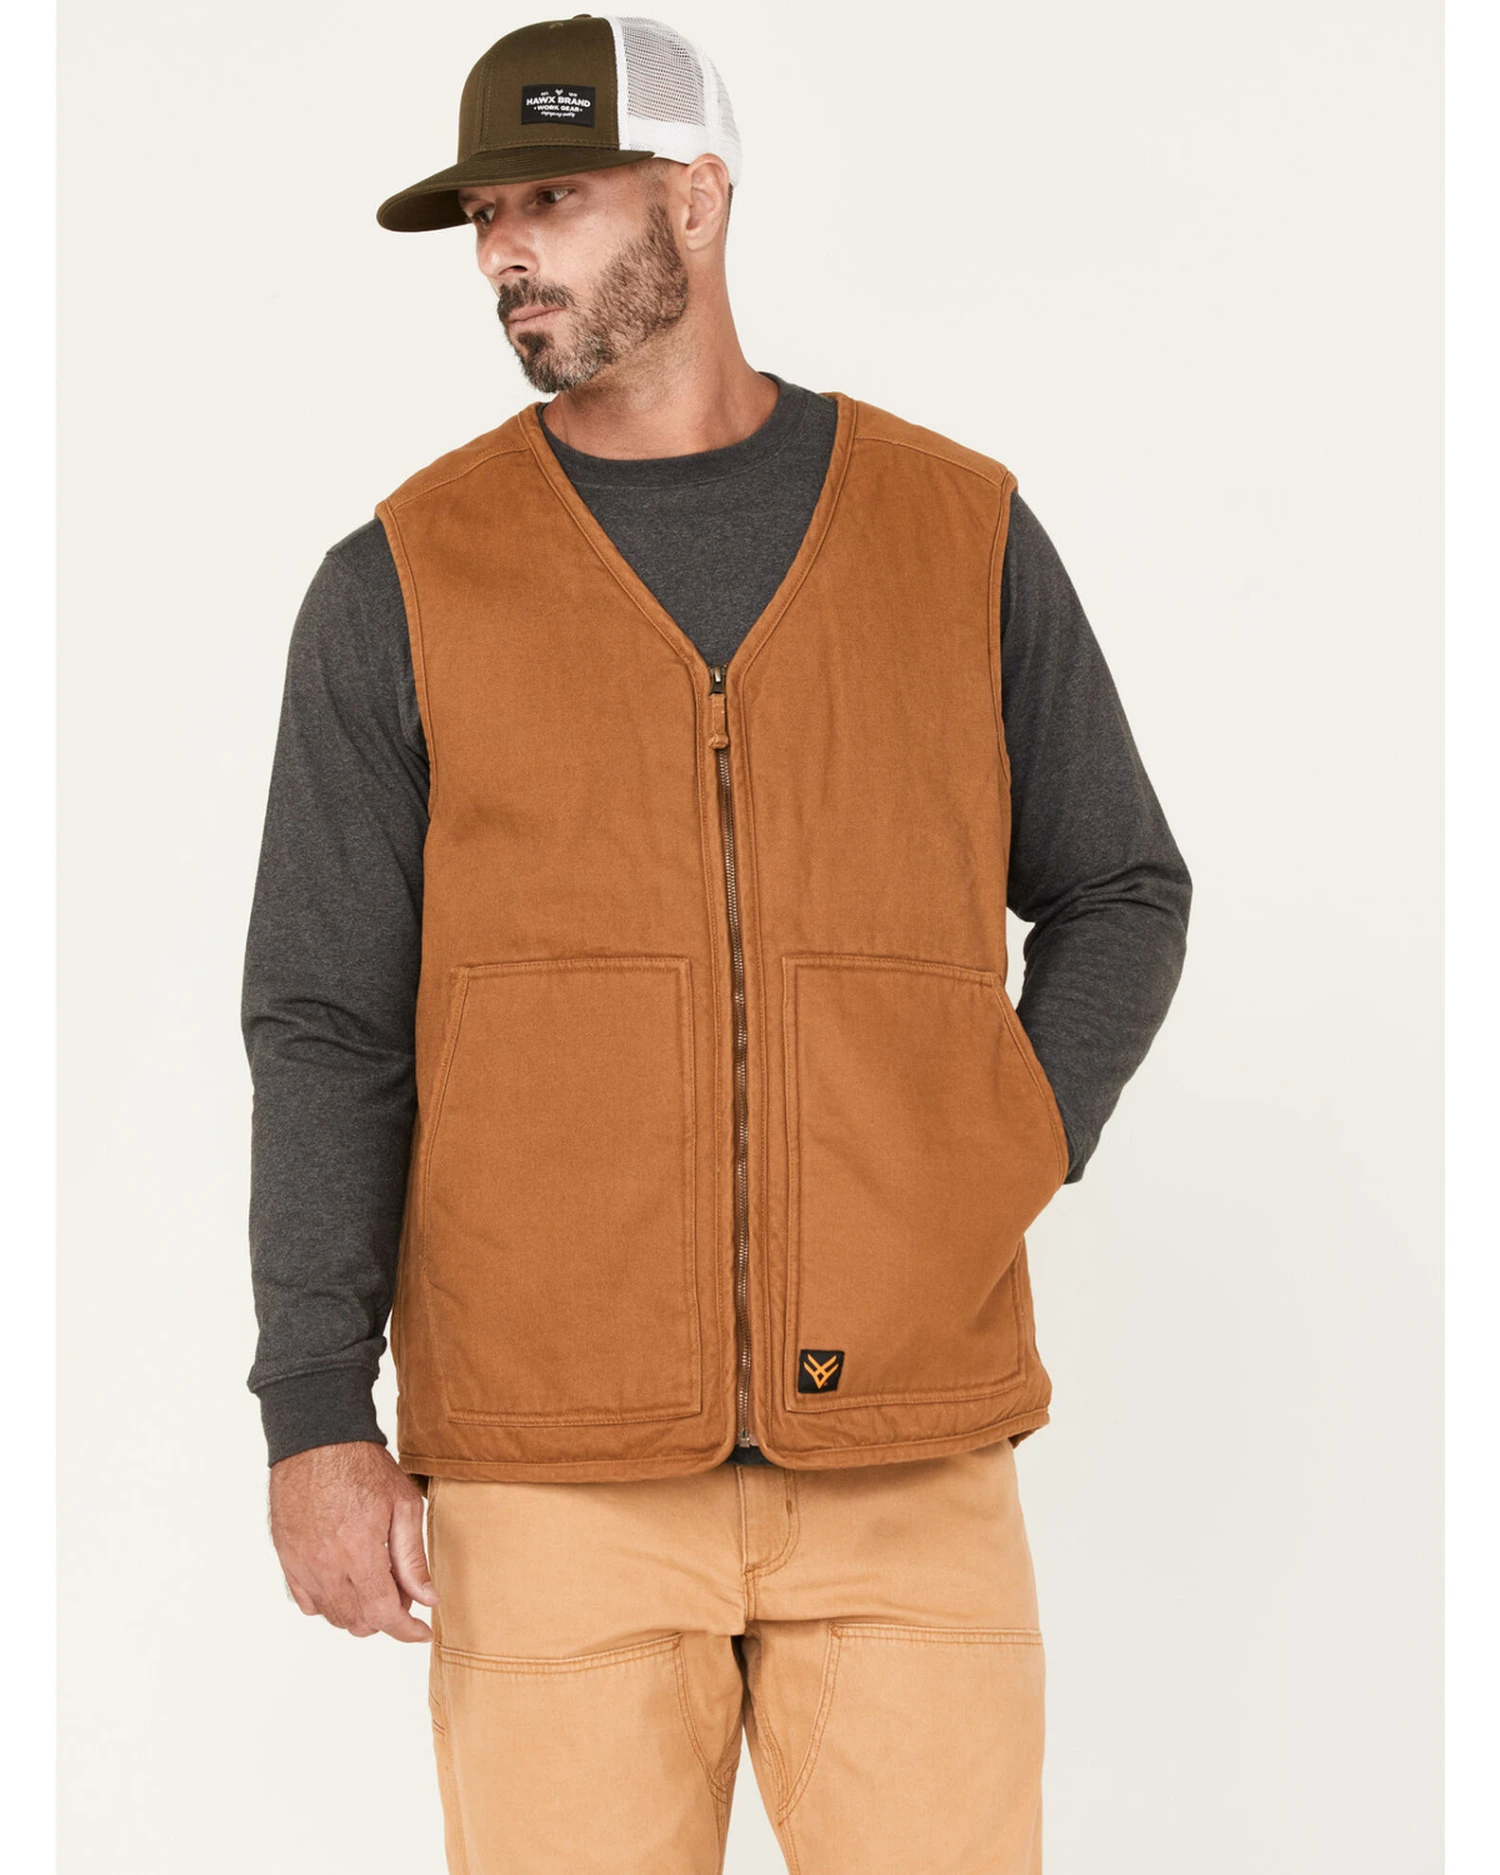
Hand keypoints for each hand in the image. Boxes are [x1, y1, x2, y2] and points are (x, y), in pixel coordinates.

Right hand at [268, 1441, 437, 1641]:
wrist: (317, 1439)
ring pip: (332, 1615)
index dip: (406, 1630)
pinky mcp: (286, 1558)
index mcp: (359, 1553)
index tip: (422, 1632)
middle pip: (358, 1621)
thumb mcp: (403, 1505)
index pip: (384, 1614)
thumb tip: (426, 1600)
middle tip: (403, 1590)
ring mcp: (301, 1564)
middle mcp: (326, 1566)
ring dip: (359, 1612)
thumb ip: (413, 1558)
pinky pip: (306, 1601)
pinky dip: (329, 1603)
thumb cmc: (362, 1466)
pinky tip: (345, 1581)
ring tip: (376, 1581)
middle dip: (386, 1616)